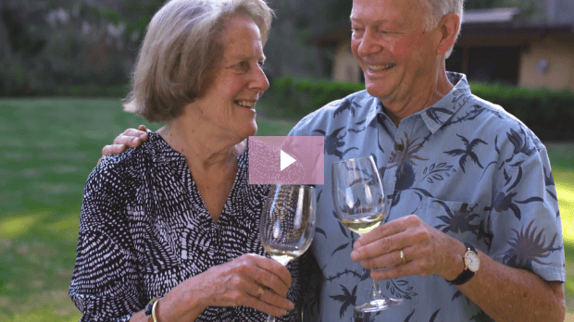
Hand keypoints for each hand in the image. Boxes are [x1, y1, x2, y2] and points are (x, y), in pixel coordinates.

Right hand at [98, 125, 147, 163]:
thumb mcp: (148, 147)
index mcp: (127, 139)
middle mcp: (117, 145)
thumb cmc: (146, 158)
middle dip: (129, 140)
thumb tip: (142, 127)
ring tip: (123, 148)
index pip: (129, 132)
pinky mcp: (107, 165)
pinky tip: (102, 162)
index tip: (145, 137)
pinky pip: (102, 162)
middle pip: (120, 139)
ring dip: (115, 148)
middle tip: (138, 142)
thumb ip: (144, 137)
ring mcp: (111, 155)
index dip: (136, 133)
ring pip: (108, 149)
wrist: (142, 177)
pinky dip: (101, 161)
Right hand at [177, 254, 294, 316]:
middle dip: (285, 290)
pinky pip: (260, 305)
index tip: (289, 282)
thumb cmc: (225, 274)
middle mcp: (246, 269)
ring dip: (281, 302)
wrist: (204, 286)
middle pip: (274, 280)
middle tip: (287, 294)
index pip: (275, 266)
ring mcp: (242, 283)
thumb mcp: (241, 263)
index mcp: (250, 258)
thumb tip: (279, 273)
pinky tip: (280, 311)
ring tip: (288, 306)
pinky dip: (273, 309)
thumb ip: (258, 266)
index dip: (286, 276)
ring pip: (269, 295)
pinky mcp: (239, 297)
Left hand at [350, 214, 464, 280]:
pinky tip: (374, 274)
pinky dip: (384, 273)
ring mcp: (420, 251)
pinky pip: (399, 271)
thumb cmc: (424, 238)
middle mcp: (416, 235)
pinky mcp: (422, 266)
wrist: (448, 252)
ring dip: (373, 262)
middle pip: (386, 244)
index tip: (357, 244)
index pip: (384, 229)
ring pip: (391, 258)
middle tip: (354, 255)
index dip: (368, 238)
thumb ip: (393, 231)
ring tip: (363, 264)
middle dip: (367, 250)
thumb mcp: (411, 227)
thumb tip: (367, 240)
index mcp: (410, 222)